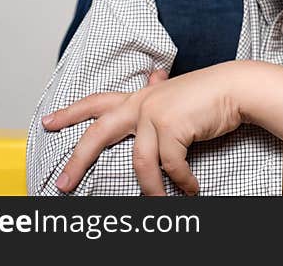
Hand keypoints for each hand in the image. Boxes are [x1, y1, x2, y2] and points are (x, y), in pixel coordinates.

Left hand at [41, 63, 243, 195]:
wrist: (235, 87)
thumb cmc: (208, 94)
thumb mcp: (177, 93)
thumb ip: (160, 92)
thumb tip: (154, 76)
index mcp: (139, 97)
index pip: (96, 102)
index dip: (71, 113)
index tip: (47, 123)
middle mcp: (141, 104)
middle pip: (98, 133)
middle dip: (78, 161)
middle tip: (63, 185)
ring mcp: (155, 114)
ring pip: (140, 163)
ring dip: (151, 190)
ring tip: (158, 205)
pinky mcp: (171, 127)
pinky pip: (171, 166)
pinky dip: (182, 182)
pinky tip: (190, 190)